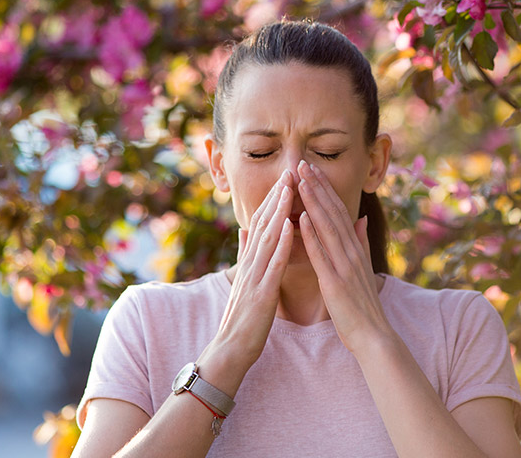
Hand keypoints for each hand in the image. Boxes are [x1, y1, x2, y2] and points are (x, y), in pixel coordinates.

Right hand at [205, 169, 294, 372]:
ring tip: (289, 188)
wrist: (231, 350)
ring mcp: (254, 277)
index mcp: (250, 261)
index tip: (285, 177)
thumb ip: (244, 254)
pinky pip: (273, 264)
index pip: (261, 224)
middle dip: (276, 197)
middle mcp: (250, 264)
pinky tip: (290, 225)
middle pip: (263, 224)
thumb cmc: (242, 318)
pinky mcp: (261, 293)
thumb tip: (244, 229)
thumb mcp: (243, 280)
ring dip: (279, 211)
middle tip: (288, 171)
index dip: (272, 199)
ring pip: (267, 238)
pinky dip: (281, 243)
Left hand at [296, 160, 391, 353]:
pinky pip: (321, 254)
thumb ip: (360, 242)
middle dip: (317, 186)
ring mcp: (344, 265)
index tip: (312, 169)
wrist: (373, 336)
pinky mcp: (335, 282)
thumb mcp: (363, 268)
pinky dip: (311, 235)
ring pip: (327, 227)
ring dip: (313, 202)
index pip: (338, 211)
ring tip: (300, 180)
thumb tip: (359, 219)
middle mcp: (351, 251)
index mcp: (354, 248)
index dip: (324, 189)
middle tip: (302, 163)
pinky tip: (301, 218)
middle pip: (332, 212)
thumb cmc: (363, 305)